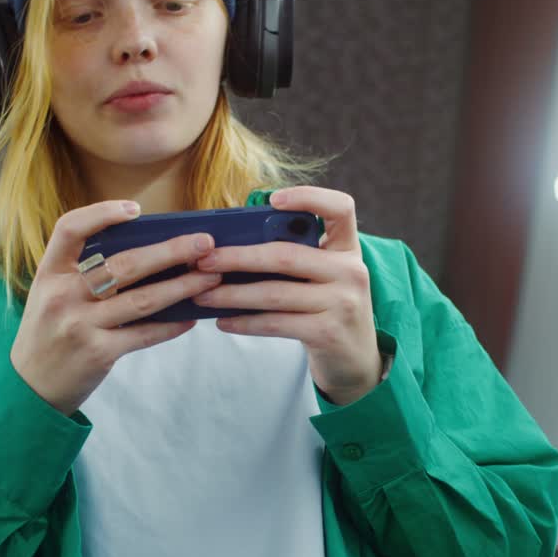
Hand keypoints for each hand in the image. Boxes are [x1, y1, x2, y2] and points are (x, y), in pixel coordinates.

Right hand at [9, 202, 222, 416]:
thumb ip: (83, 273)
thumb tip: (148, 252)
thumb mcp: (51, 295)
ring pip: (142, 299)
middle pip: (124, 264)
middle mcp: (63, 296)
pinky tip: (191, 317)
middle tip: (205, 242)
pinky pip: (144, 334)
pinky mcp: (98, 353)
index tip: (136, 209)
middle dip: (170, 251)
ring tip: (211, 277)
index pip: (69, 229)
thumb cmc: (51, 331)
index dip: (102, 213)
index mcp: (49, 274)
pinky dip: (171, 325)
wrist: (31, 387)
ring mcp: (80, 325)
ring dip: (182, 287)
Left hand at [193, 186, 383, 404]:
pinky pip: (276, 323)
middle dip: (238, 257)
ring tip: (202, 293)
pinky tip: (223, 321)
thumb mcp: (324, 276)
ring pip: (274, 293)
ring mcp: (342, 303)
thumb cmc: (327, 309)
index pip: (340, 208)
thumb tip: (233, 244)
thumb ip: (296, 256)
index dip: (308, 197)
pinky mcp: (328, 333)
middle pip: (286, 256)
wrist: (356, 359)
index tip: (273, 199)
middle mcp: (351, 272)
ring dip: (232, 294)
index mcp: (347, 248)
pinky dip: (245, 322)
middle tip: (203, 260)